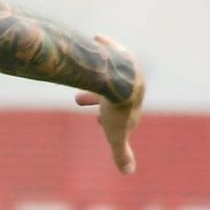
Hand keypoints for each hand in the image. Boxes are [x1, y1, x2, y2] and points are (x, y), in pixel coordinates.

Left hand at [81, 36, 141, 174]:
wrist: (120, 79)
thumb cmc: (117, 107)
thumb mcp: (116, 134)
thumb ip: (121, 153)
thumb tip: (128, 173)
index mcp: (132, 105)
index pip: (123, 113)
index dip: (110, 118)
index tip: (97, 120)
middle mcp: (133, 85)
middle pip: (112, 93)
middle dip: (96, 99)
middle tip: (77, 100)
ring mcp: (128, 68)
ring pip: (109, 73)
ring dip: (94, 76)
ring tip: (75, 76)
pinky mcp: (122, 53)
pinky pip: (113, 47)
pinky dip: (106, 43)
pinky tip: (96, 37)